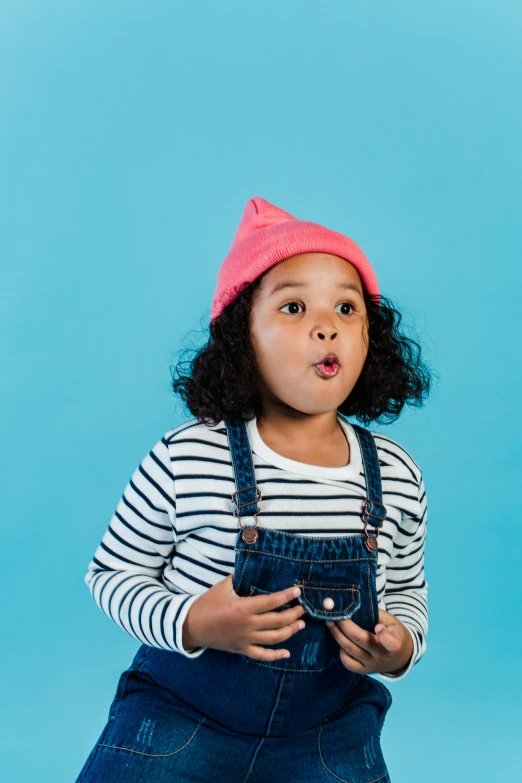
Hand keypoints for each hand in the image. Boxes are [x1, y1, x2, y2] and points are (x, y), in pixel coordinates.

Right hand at [182, 574, 306, 660]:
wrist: (191, 626)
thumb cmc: (207, 603)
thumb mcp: (223, 587)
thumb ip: (239, 578)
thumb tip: (253, 567)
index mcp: (243, 608)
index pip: (271, 602)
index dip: (286, 596)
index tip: (298, 591)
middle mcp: (247, 625)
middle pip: (277, 621)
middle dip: (293, 614)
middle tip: (304, 608)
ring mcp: (245, 639)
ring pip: (273, 639)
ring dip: (290, 632)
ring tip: (300, 624)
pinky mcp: (241, 649)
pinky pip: (261, 656)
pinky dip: (275, 656)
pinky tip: (287, 654)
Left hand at [326, 608, 413, 675]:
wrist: (399, 656)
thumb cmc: (393, 632)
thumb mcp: (391, 621)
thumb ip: (375, 615)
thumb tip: (351, 606)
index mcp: (395, 643)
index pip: (391, 642)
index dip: (385, 636)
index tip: (379, 627)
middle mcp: (382, 656)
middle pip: (361, 641)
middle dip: (345, 626)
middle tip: (334, 614)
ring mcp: (372, 665)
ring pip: (350, 650)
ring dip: (338, 635)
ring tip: (330, 622)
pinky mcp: (364, 671)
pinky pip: (348, 664)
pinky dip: (342, 652)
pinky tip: (340, 641)